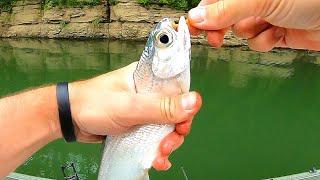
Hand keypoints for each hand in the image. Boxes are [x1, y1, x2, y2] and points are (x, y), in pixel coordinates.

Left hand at [68, 62, 201, 169]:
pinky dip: (157, 149)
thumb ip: (161, 106)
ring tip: (159, 156)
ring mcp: (143, 109)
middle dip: (175, 132)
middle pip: (175, 112)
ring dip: (167, 144)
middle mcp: (148, 92)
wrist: (69, 118)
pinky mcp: (137, 123)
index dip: (186, 108)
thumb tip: (195, 101)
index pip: (179, 89)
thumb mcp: (129, 106)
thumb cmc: (94, 104)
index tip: (182, 125)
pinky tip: (156, 159)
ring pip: (166, 126)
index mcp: (149, 78)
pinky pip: (153, 135)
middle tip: (167, 146)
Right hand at [188, 0, 319, 50]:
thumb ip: (225, 9)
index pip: (213, 0)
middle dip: (222, 29)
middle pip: (223, 17)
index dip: (201, 13)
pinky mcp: (273, 31)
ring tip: (267, 25)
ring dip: (252, 33)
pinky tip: (278, 33)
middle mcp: (252, 1)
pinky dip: (266, 41)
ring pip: (241, 32)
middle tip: (216, 39)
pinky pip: (257, 41)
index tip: (191, 28)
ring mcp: (263, 15)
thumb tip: (196, 17)